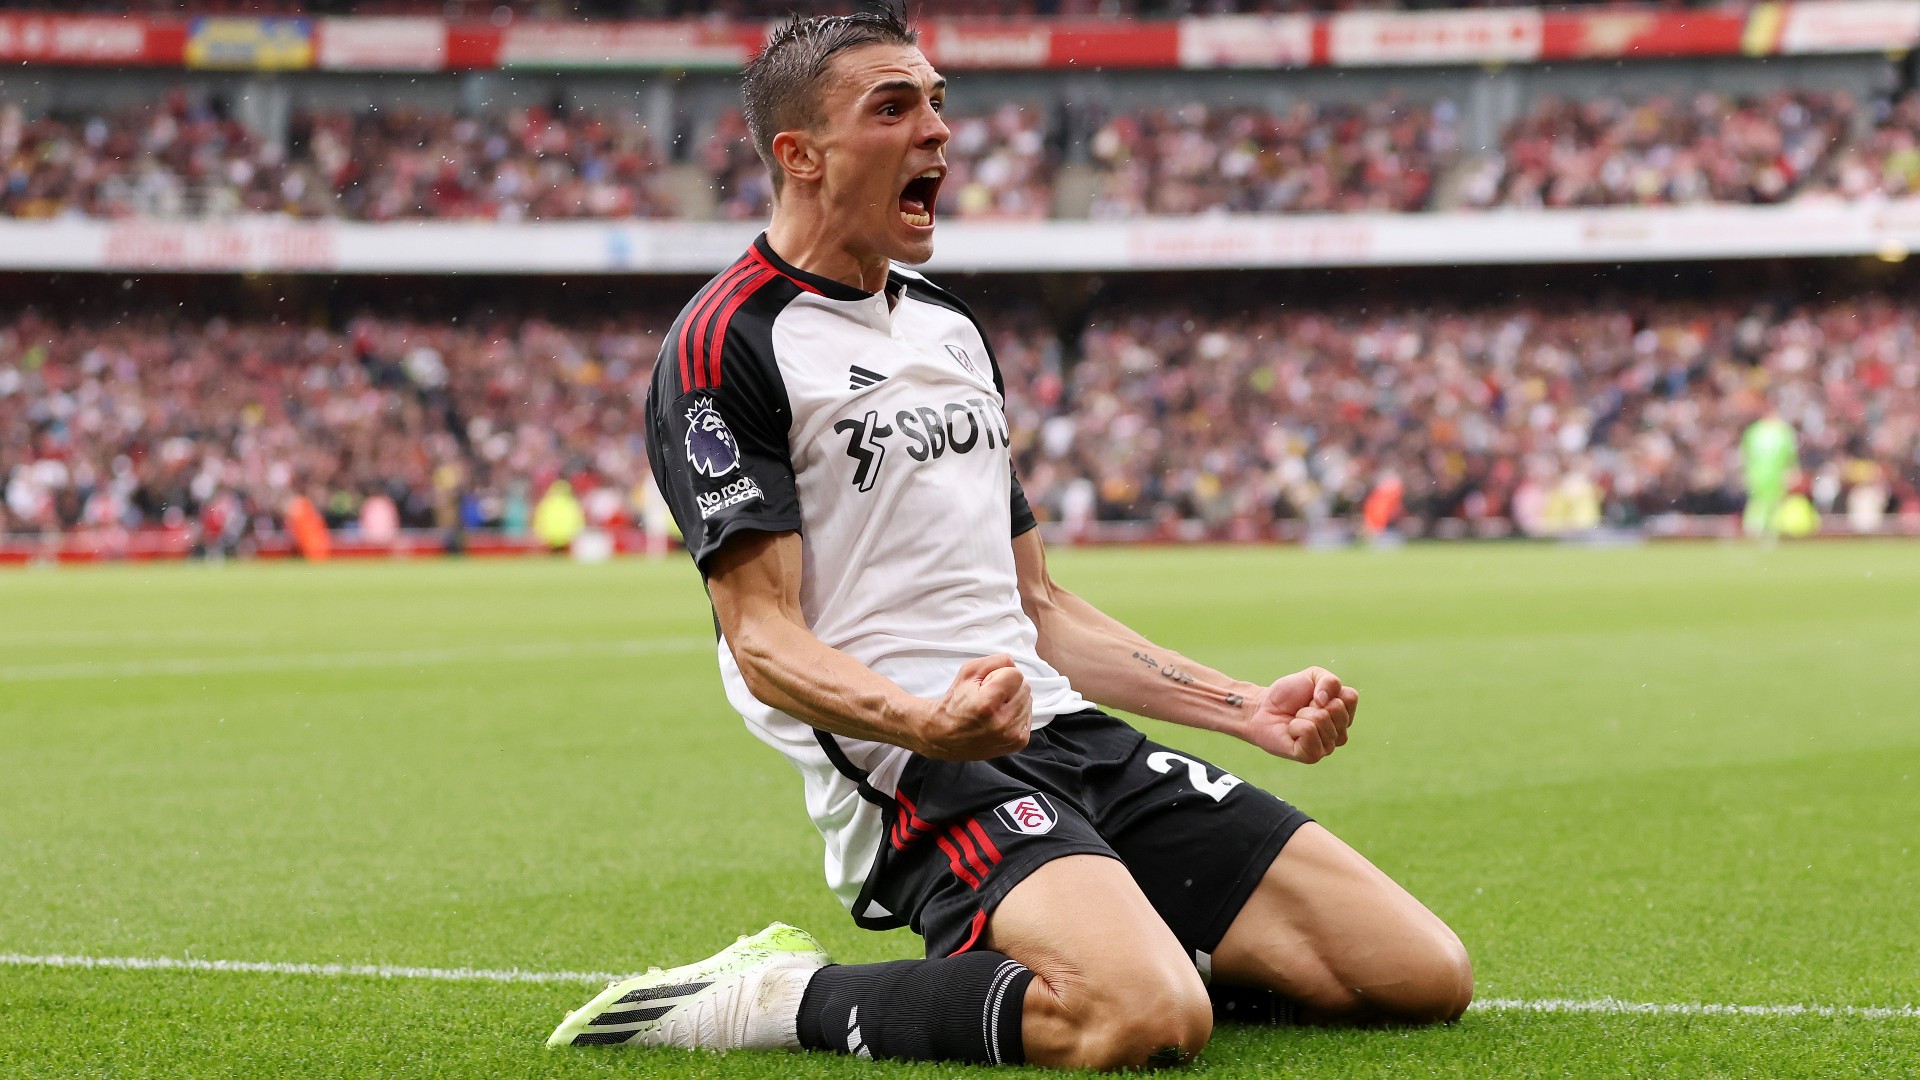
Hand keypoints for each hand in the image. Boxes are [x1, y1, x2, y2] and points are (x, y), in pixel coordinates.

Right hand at [919, 653, 1032, 760]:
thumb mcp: (967, 672)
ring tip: (995, 708)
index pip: (1016, 674)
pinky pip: (1028, 717)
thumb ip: (994, 661)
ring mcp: (1012, 735)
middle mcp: (1002, 722)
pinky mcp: (1018, 743)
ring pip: (1028, 702)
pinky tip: (1001, 718)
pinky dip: (1017, 714)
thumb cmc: (955, 702)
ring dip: (1014, 701)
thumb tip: (1014, 664)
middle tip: (990, 696)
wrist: (946, 736)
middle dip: (1009, 687)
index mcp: (987, 703)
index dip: (1001, 675)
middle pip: (1025, 687)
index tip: (987, 685)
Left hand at [1241, 666, 1356, 763]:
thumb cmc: (1289, 694)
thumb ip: (1329, 680)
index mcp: (1345, 714)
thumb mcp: (1312, 676)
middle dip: (1313, 703)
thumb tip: (1324, 701)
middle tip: (1302, 709)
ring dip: (1302, 714)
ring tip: (1296, 720)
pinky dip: (1296, 726)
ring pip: (1320, 719)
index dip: (1328, 690)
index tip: (1314, 696)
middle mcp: (1340, 733)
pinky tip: (1291, 731)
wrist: (1262, 708)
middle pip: (1336, 709)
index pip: (1350, 697)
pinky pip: (1308, 731)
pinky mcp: (1311, 756)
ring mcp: (1327, 747)